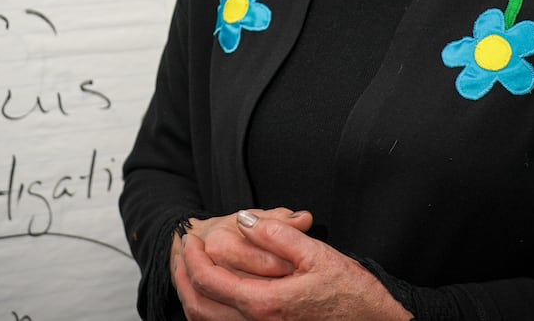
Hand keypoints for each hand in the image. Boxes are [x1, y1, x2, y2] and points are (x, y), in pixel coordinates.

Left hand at [174, 210, 411, 320]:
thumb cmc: (350, 291)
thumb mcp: (317, 254)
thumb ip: (277, 234)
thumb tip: (245, 220)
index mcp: (265, 303)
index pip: (208, 281)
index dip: (193, 257)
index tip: (191, 237)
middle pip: (199, 306)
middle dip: (183, 277)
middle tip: (183, 253)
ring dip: (192, 295)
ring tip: (191, 270)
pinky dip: (210, 312)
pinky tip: (215, 294)